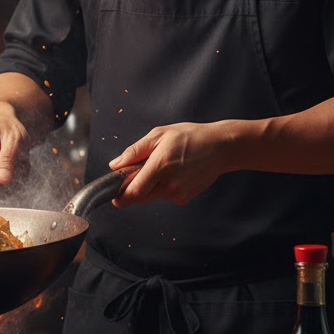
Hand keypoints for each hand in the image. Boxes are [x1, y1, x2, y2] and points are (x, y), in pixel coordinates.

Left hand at [108, 122, 229, 206]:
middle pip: (140, 197)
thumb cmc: (190, 137)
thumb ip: (135, 151)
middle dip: (132, 189)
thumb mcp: (158, 135)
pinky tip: (174, 172)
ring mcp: (178, 193)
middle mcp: (169, 184)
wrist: (220, 147)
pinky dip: (162, 187)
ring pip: (152, 196)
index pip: (134, 192)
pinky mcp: (184, 198)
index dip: (120, 196)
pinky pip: (165, 196)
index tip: (113, 195)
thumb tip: (115, 165)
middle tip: (136, 173)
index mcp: (160, 166)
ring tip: (162, 166)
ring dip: (149, 186)